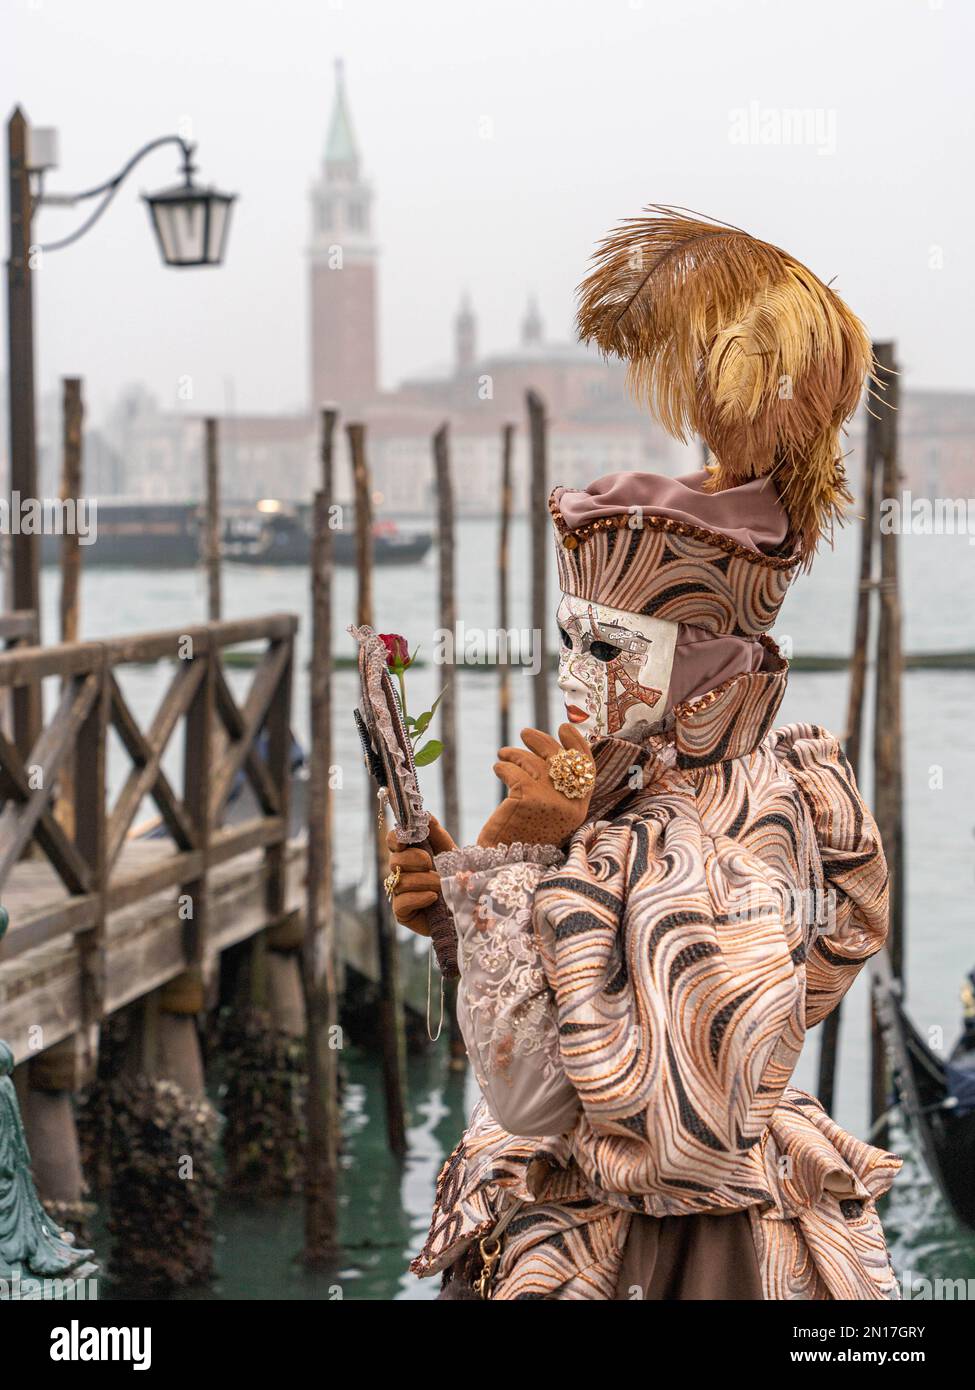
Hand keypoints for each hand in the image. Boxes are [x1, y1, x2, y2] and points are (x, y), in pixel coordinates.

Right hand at [384, 816, 455, 935]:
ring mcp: (399, 893)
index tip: (407, 838)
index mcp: (409, 854)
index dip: (396, 838)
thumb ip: (436, 833)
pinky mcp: (401, 913)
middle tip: (430, 863)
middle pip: (395, 860)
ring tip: (441, 885)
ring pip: (400, 881)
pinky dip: (419, 898)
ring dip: (424, 881)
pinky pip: (401, 902)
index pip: (393, 840)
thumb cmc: (455, 877)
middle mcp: (400, 872)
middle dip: (415, 859)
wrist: (466, 908)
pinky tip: (434, 898)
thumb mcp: (449, 852)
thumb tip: (424, 813)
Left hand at [478, 724, 595, 849]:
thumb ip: (557, 791)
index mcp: (578, 808)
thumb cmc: (524, 842)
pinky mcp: (529, 797)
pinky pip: (515, 771)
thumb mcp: (549, 817)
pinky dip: (503, 766)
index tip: (564, 727)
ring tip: (503, 754)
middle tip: (524, 732)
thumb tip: (553, 753)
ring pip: (533, 762)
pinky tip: (498, 768)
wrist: (505, 865)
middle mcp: (570, 803)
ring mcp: (551, 800)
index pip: (585, 768)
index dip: (576, 744)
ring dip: (515, 753)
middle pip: (560, 758)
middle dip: (541, 740)